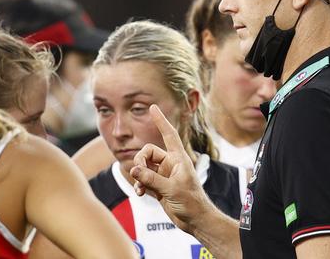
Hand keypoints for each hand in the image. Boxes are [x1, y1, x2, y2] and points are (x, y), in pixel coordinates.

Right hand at [130, 104, 212, 233]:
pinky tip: (140, 193)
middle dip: (140, 160)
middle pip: (148, 152)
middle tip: (137, 172)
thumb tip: (134, 169)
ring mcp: (163, 175)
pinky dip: (139, 185)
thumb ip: (151, 179)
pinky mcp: (158, 186)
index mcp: (179, 158)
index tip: (153, 107)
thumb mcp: (172, 189)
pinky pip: (143, 179)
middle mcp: (170, 164)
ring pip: (143, 166)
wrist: (195, 221)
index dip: (161, 121)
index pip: (169, 134)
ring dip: (138, 175)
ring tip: (140, 187)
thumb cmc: (192, 203)